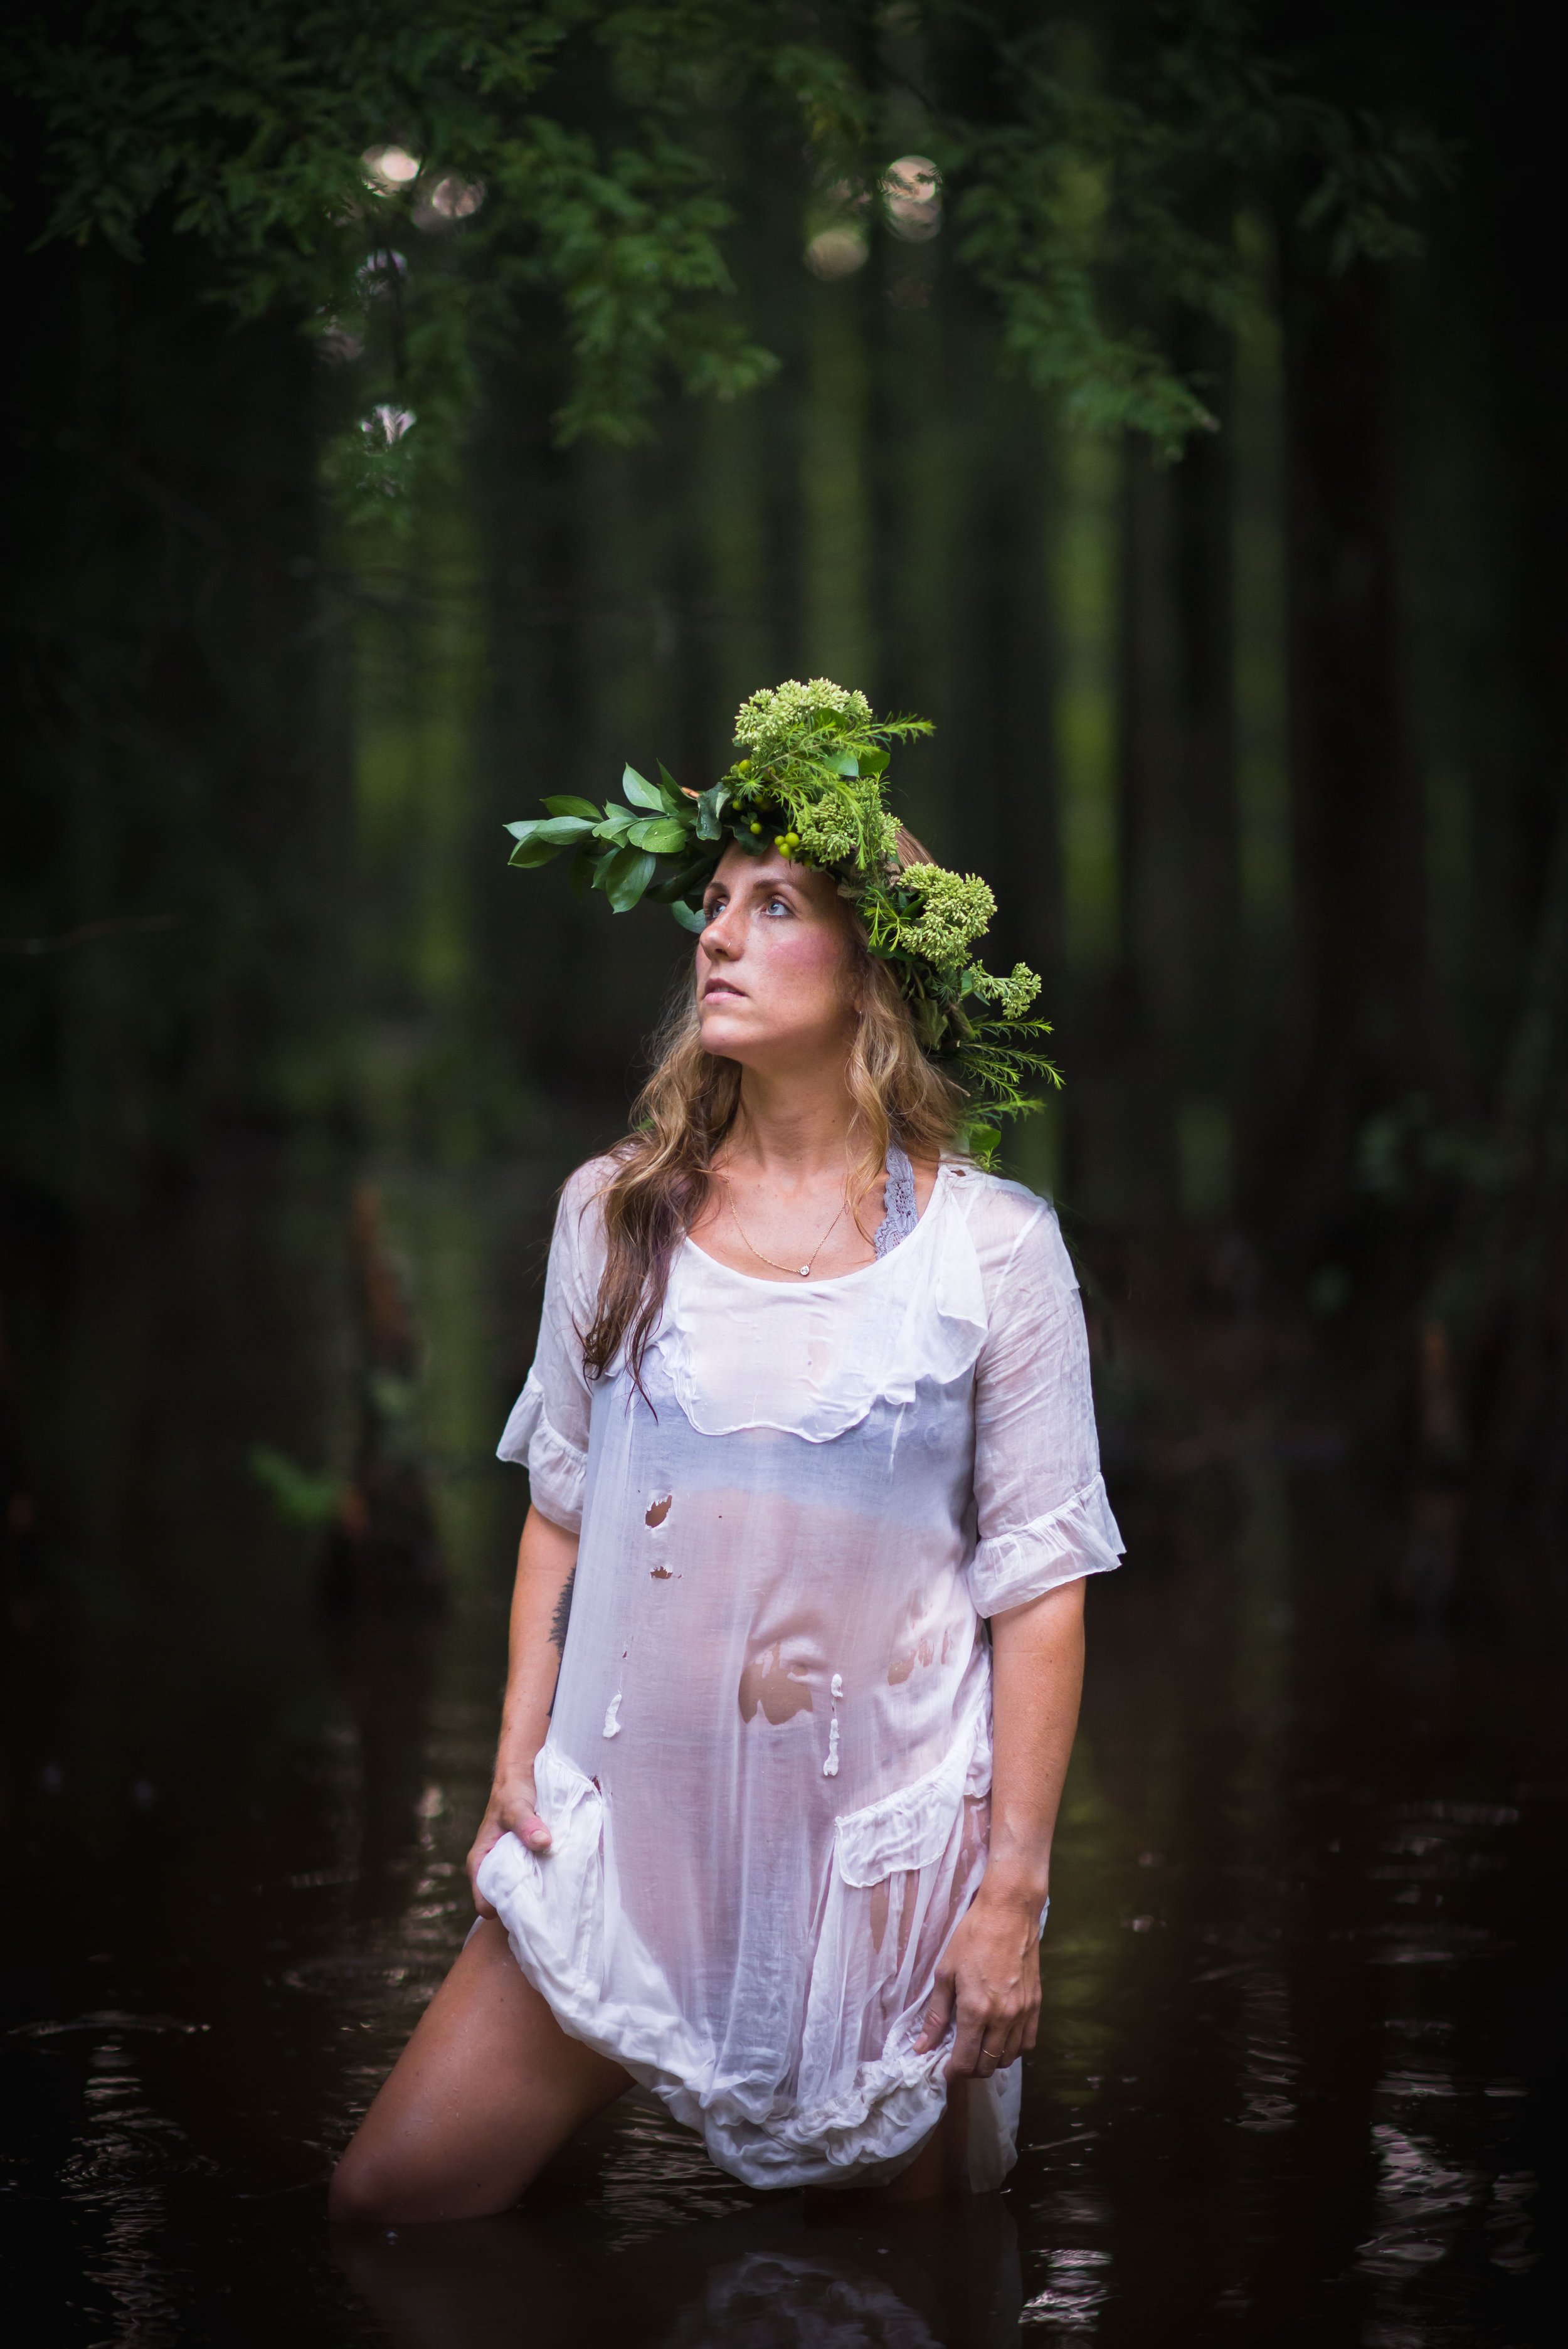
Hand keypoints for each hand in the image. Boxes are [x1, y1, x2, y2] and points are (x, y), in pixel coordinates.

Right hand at [465, 1773, 551, 1917]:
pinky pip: (536, 1879)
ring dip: (538, 1894)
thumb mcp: (516, 1806)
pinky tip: (561, 1880)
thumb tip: (542, 1842)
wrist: (524, 1776)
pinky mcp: (528, 1861)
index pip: (485, 1902)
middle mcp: (494, 1869)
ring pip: (523, 1892)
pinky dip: (547, 1881)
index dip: (504, 1910)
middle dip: (525, 1907)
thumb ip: (526, 1824)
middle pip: (506, 1902)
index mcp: (480, 1863)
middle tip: (548, 1907)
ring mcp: (512, 1867)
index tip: (528, 1909)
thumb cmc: (512, 1791)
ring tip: (557, 1896)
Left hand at [914, 1885, 1041, 2080]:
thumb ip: (936, 2015)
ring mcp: (1023, 2013)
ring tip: (978, 2049)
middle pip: (987, 2065)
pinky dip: (1013, 2049)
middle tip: (958, 2060)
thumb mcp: (945, 1973)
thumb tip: (922, 2046)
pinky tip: (1001, 2039)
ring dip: (991, 2061)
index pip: (965, 2061)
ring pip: (1008, 2058)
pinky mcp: (1036, 2005)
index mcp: (976, 2010)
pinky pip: (1028, 2043)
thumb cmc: (972, 1937)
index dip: (953, 2072)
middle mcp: (1003, 2018)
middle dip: (970, 2069)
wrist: (1009, 1913)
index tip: (945, 2070)